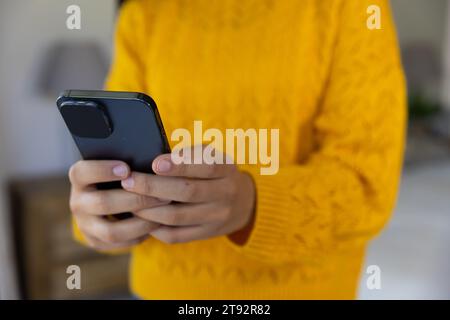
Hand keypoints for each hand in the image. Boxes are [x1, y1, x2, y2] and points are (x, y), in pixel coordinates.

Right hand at [68, 160, 167, 250]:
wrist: (107, 202)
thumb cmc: (120, 176)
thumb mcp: (117, 167)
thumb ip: (128, 164)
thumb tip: (154, 161)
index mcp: (79, 178)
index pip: (82, 172)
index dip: (103, 170)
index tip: (127, 169)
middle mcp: (78, 202)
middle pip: (103, 203)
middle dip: (136, 200)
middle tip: (163, 196)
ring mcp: (84, 224)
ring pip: (111, 230)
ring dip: (140, 223)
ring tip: (162, 216)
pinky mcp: (95, 241)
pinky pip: (118, 244)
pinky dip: (138, 236)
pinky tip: (154, 227)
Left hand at [120, 148, 255, 243]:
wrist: (243, 203)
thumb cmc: (216, 173)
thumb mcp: (212, 158)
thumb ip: (190, 155)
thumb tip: (155, 161)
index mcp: (227, 170)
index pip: (206, 166)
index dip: (180, 165)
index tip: (155, 163)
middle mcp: (225, 194)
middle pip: (187, 192)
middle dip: (153, 187)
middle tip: (128, 181)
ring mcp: (216, 218)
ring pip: (177, 217)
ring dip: (149, 209)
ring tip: (128, 200)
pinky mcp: (206, 234)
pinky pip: (176, 235)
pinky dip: (155, 228)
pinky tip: (141, 218)